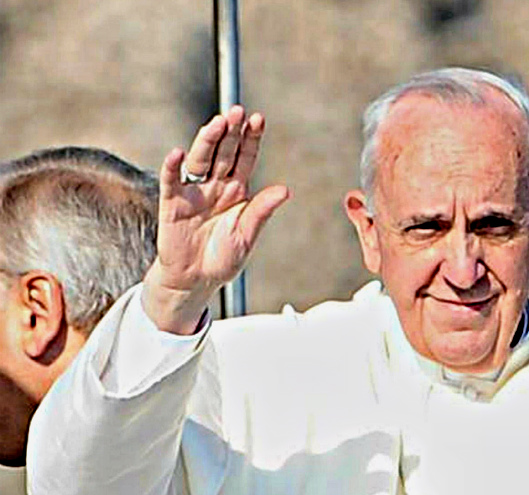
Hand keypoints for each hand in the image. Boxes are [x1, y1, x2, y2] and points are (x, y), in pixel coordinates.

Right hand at [143, 106, 289, 333]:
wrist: (196, 279)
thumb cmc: (223, 258)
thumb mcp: (247, 236)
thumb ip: (261, 212)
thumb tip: (285, 189)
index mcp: (237, 191)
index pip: (245, 158)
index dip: (251, 139)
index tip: (258, 118)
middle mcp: (216, 186)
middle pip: (223, 152)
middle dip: (230, 131)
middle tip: (237, 110)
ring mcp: (194, 192)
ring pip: (200, 160)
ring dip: (206, 140)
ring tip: (216, 123)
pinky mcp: (172, 203)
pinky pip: (172, 181)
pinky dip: (173, 167)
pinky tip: (177, 153)